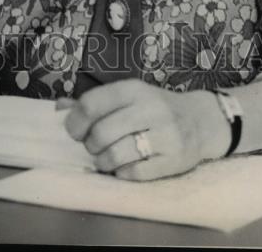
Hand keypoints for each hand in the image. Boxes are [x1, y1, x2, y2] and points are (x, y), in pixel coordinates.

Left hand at [57, 79, 228, 180]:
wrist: (201, 121)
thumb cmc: (156, 108)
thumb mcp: (129, 96)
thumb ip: (96, 102)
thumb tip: (59, 108)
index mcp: (134, 89)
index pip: (92, 103)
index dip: (75, 122)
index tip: (74, 131)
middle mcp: (149, 109)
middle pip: (101, 133)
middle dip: (90, 145)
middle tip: (93, 146)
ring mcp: (164, 135)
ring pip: (115, 155)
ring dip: (103, 162)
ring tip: (105, 159)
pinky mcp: (173, 160)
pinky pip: (134, 173)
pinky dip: (122, 173)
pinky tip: (124, 166)